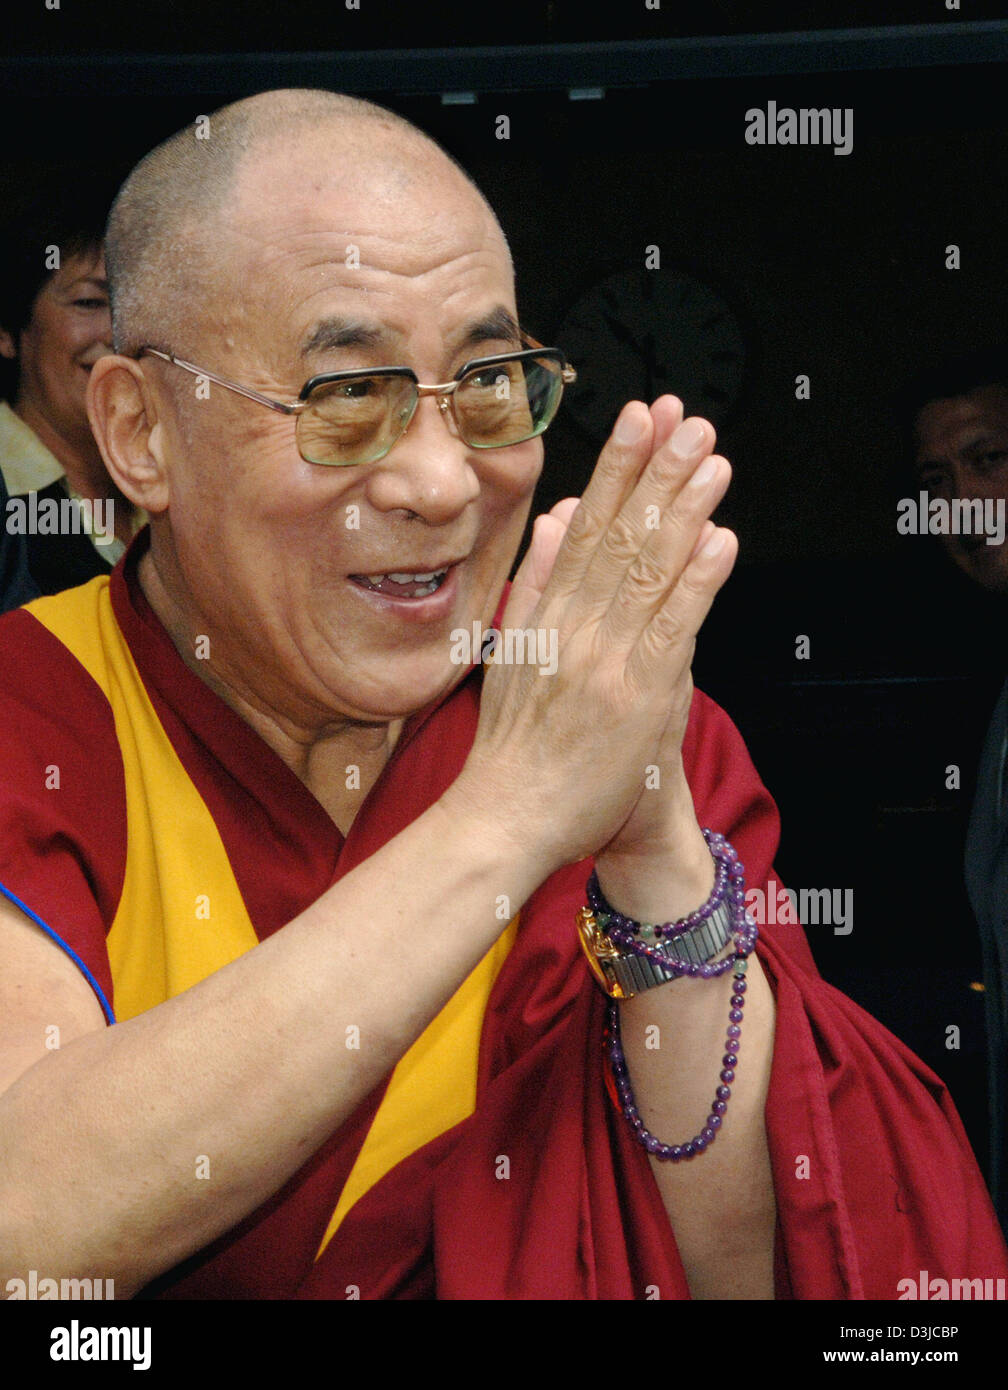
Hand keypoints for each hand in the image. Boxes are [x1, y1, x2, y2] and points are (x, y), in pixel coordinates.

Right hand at [448, 394, 736, 879]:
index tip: (639, 419)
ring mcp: (605, 658)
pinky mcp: (636, 695)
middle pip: (620, 534)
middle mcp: (573, 625)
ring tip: (712, 461)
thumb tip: (553, 517)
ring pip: (649, 570)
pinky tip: (719, 540)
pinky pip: (671, 629)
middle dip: (656, 471)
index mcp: (545, 611)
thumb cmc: (513, 744)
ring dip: (684, 510)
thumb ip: (536, 579)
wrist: (506, 815)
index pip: (585, 525)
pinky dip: (696, 583)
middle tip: (688, 420)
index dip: (616, 468)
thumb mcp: (512, 647)